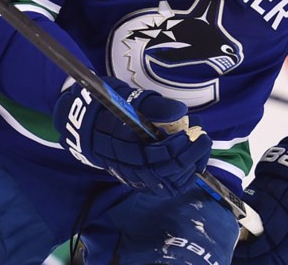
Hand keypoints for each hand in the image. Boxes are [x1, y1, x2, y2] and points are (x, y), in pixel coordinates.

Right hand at [51, 77, 211, 196]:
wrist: (83, 123)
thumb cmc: (107, 107)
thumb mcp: (129, 98)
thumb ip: (156, 106)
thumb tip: (181, 113)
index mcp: (121, 144)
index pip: (155, 155)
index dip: (178, 146)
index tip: (193, 131)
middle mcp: (125, 165)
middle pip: (163, 173)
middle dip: (189, 158)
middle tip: (204, 140)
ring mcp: (130, 175)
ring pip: (164, 185)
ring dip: (188, 171)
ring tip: (201, 151)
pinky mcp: (135, 179)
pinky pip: (161, 188)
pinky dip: (179, 180)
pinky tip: (191, 165)